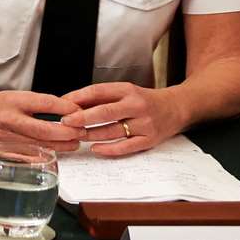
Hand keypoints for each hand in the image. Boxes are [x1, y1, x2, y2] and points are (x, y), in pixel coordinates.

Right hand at [0, 90, 85, 152]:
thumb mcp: (17, 96)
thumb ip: (40, 105)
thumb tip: (70, 112)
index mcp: (12, 101)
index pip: (45, 103)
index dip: (66, 108)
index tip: (80, 112)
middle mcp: (7, 119)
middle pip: (44, 130)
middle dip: (67, 133)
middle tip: (81, 133)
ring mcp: (2, 138)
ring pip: (37, 146)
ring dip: (60, 147)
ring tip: (73, 144)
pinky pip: (25, 158)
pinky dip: (42, 157)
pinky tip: (54, 155)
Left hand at [59, 82, 184, 156]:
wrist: (177, 107)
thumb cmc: (144, 100)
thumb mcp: (124, 91)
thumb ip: (101, 97)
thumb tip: (71, 103)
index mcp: (127, 90)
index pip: (98, 91)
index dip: (78, 98)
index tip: (62, 104)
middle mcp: (136, 106)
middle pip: (104, 112)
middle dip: (82, 117)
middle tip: (65, 122)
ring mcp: (144, 124)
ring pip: (112, 131)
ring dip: (91, 134)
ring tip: (76, 135)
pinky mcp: (149, 140)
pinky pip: (126, 147)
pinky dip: (109, 149)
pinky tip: (95, 148)